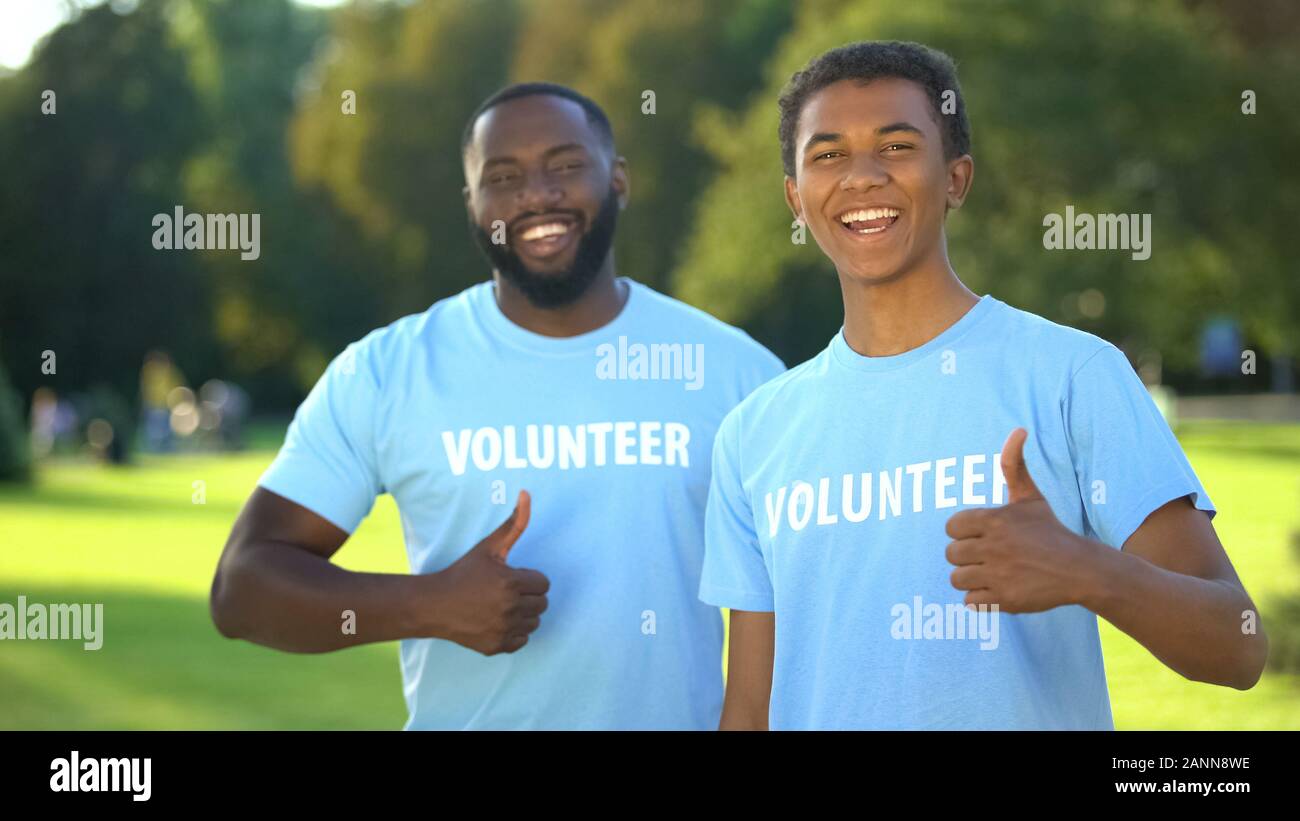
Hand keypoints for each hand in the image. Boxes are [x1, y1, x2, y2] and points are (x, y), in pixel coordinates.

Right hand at [423, 490, 549, 654]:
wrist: (434, 605)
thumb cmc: (463, 572)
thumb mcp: (488, 546)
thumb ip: (514, 523)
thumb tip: (527, 494)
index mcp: (510, 582)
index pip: (544, 583)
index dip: (529, 578)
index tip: (511, 577)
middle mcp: (509, 608)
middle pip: (542, 603)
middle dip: (528, 595)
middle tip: (506, 591)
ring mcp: (503, 629)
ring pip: (535, 622)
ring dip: (524, 614)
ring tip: (502, 605)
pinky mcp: (496, 646)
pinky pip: (522, 640)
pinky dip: (514, 632)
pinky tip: (496, 621)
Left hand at [944, 428, 1098, 612]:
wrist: (1080, 569)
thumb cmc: (1049, 530)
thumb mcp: (1030, 497)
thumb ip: (1014, 464)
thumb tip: (1019, 429)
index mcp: (994, 520)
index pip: (951, 528)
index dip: (964, 533)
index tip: (983, 536)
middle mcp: (993, 546)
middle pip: (951, 554)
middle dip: (967, 557)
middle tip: (990, 556)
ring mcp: (998, 575)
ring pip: (957, 579)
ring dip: (972, 578)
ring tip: (994, 573)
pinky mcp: (1004, 600)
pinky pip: (970, 602)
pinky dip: (981, 599)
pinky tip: (998, 589)